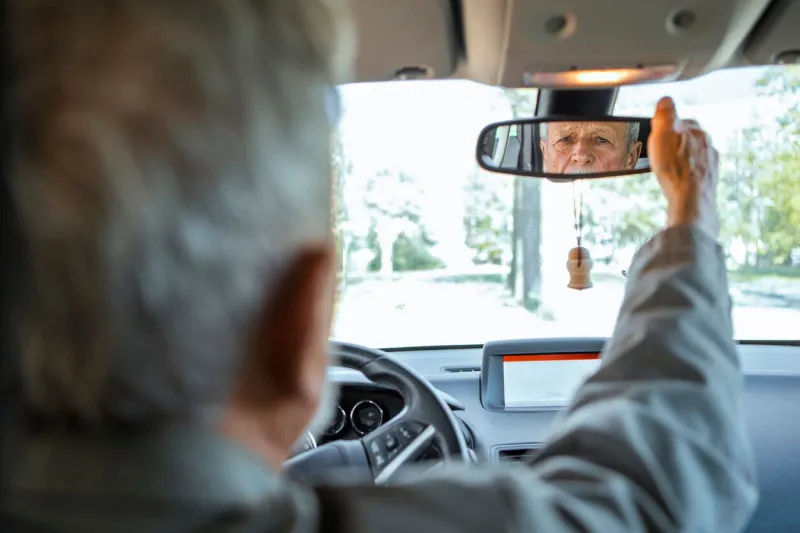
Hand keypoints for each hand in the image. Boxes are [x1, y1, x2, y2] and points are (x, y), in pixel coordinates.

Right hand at [648, 97, 719, 237]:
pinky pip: (697, 173)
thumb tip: (666, 100)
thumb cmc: (676, 169)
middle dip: (677, 143)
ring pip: (695, 156)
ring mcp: (711, 164)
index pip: (683, 122)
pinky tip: (679, 181)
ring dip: (683, 159)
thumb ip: (665, 115)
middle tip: (660, 152)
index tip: (658, 134)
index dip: (668, 127)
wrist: (692, 201)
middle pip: (690, 139)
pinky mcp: (710, 182)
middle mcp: (709, 146)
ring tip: (668, 168)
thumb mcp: (663, 136)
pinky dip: (688, 175)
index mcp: (697, 132)